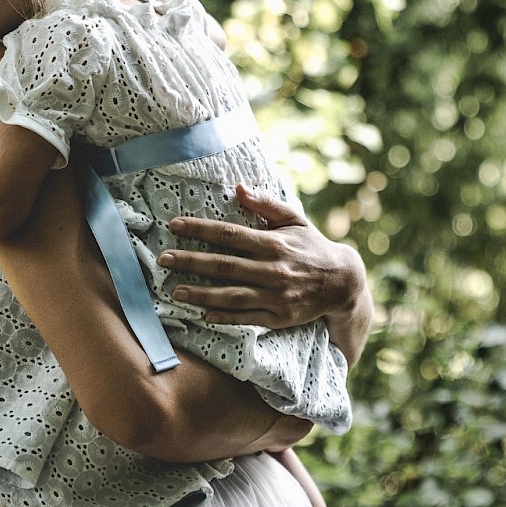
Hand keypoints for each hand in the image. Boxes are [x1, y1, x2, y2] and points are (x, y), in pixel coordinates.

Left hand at [160, 183, 367, 330]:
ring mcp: (276, 297)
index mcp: (275, 243)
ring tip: (175, 291)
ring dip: (201, 294)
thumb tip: (239, 188)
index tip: (174, 226)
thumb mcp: (295, 220)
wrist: (342, 283)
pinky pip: (246, 318)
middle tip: (163, 259)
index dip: (200, 230)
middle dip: (191, 262)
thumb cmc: (312, 247)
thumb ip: (266, 205)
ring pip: (232, 295)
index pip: (229, 234)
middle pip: (225, 265)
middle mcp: (274, 270)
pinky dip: (225, 317)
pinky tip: (203, 314)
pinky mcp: (279, 318)